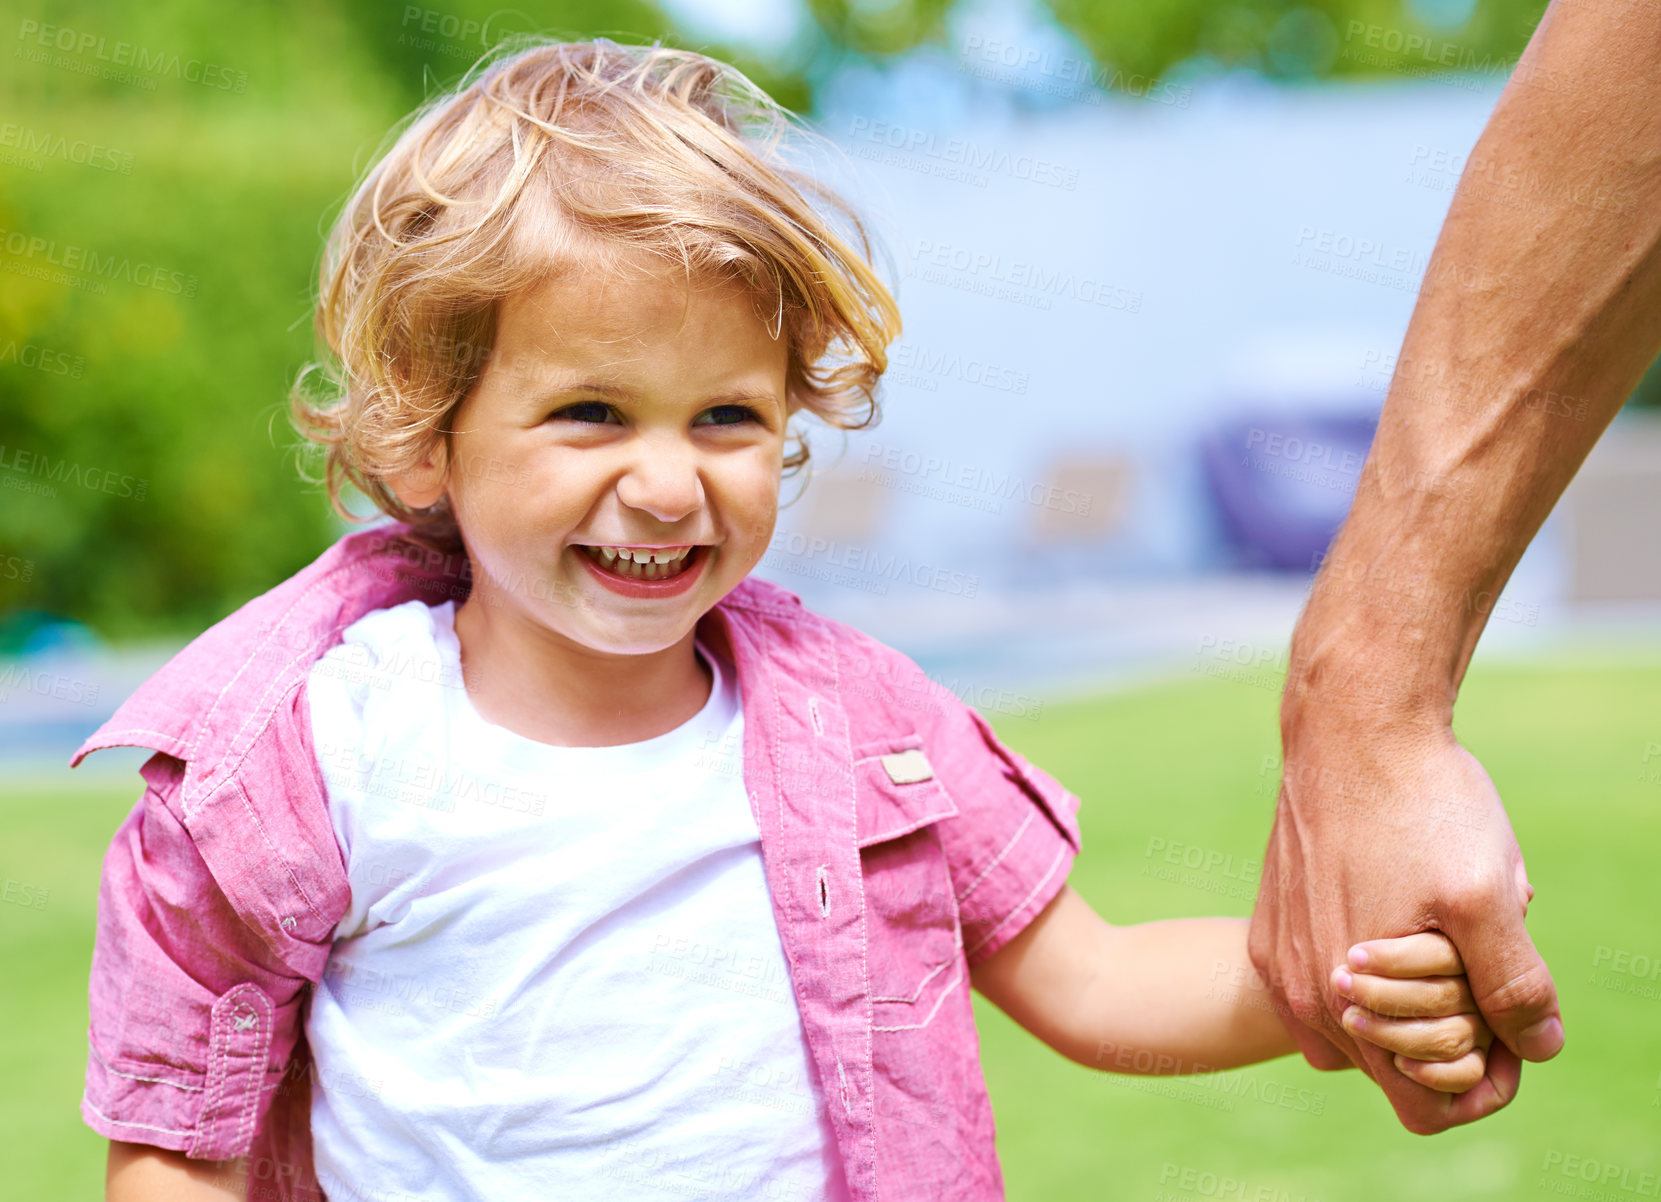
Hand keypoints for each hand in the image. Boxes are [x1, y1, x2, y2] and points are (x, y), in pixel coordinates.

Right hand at [1249, 722, 1562, 1133]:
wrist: (1347, 728)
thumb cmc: (1419, 806)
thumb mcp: (1487, 896)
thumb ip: (1513, 986)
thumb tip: (1536, 1048)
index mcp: (1352, 1006)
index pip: (1428, 1105)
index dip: (1487, 1078)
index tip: (1512, 1021)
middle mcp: (1304, 997)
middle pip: (1392, 1069)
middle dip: (1447, 1035)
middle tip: (1479, 964)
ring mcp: (1279, 962)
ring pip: (1358, 1030)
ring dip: (1405, 1006)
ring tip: (1437, 936)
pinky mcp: (1269, 927)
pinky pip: (1323, 988)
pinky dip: (1367, 972)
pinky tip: (1393, 911)